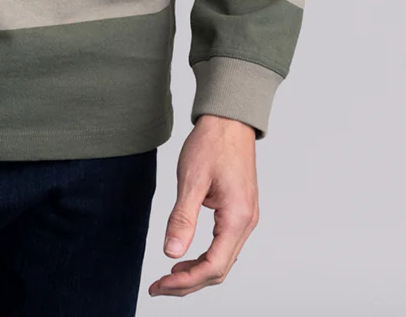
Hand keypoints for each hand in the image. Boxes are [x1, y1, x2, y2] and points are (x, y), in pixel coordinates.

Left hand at [148, 114, 258, 296]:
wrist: (229, 119)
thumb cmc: (212, 143)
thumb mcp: (191, 180)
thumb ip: (182, 219)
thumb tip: (172, 254)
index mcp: (237, 218)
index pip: (214, 267)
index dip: (186, 282)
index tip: (160, 285)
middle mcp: (246, 222)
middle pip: (219, 269)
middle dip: (188, 283)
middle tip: (158, 287)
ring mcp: (245, 218)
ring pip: (222, 260)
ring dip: (196, 272)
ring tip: (168, 277)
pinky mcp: (239, 211)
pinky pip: (223, 245)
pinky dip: (204, 256)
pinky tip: (185, 256)